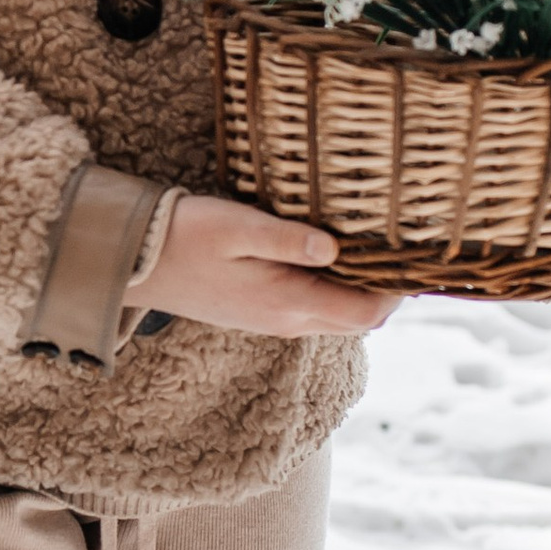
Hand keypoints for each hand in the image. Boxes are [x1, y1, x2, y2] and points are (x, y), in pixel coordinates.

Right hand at [141, 192, 400, 337]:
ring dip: (362, 290)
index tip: (416, 257)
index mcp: (288, 304)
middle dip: (387, 292)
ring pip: (339, 316)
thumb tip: (336, 247)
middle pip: (360, 320)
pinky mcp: (261, 312)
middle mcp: (287, 322)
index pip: (366, 313)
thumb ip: (289, 240)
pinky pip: (315, 308)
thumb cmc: (185, 236)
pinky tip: (336, 255)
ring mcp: (274, 321)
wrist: (134, 262)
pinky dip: (336, 289)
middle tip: (404, 248)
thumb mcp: (238, 228)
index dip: (398, 291)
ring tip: (375, 247)